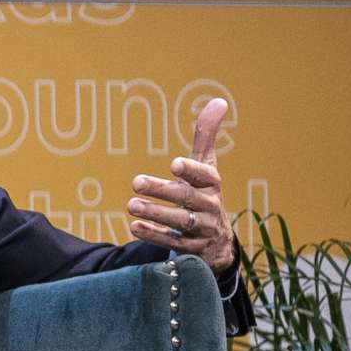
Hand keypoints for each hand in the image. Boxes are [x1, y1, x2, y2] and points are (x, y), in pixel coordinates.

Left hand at [128, 97, 238, 277]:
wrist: (216, 241)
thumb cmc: (203, 194)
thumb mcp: (205, 167)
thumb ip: (206, 137)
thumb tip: (219, 101)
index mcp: (212, 183)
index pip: (205, 175)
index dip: (192, 170)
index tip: (174, 164)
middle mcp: (210, 206)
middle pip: (187, 198)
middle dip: (162, 190)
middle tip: (136, 182)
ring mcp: (203, 229)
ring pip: (180, 221)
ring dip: (156, 213)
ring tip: (130, 205)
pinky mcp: (193, 250)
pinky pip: (174, 243)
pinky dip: (154, 235)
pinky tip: (134, 227)